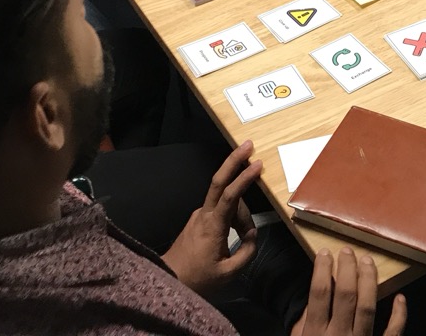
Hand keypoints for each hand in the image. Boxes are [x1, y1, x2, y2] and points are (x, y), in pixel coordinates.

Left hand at [163, 140, 261, 295]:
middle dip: (233, 161)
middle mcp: (204, 214)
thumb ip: (246, 252)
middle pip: (219, 181)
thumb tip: (253, 235)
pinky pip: (220, 209)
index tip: (257, 164)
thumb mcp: (228, 273)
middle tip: (248, 145)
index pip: (230, 196)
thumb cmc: (198, 278)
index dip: (244, 178)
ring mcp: (199, 215)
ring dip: (240, 210)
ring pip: (225, 201)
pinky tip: (238, 229)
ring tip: (245, 235)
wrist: (168, 280)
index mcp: (212, 226)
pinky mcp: (198, 220)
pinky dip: (232, 214)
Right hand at [290, 249, 406, 335]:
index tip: (325, 253)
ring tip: (367, 262)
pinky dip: (399, 315)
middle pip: (344, 294)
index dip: (322, 270)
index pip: (319, 294)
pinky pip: (393, 333)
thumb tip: (314, 298)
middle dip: (346, 268)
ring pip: (367, 306)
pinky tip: (400, 298)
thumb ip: (304, 327)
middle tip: (348, 251)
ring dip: (368, 281)